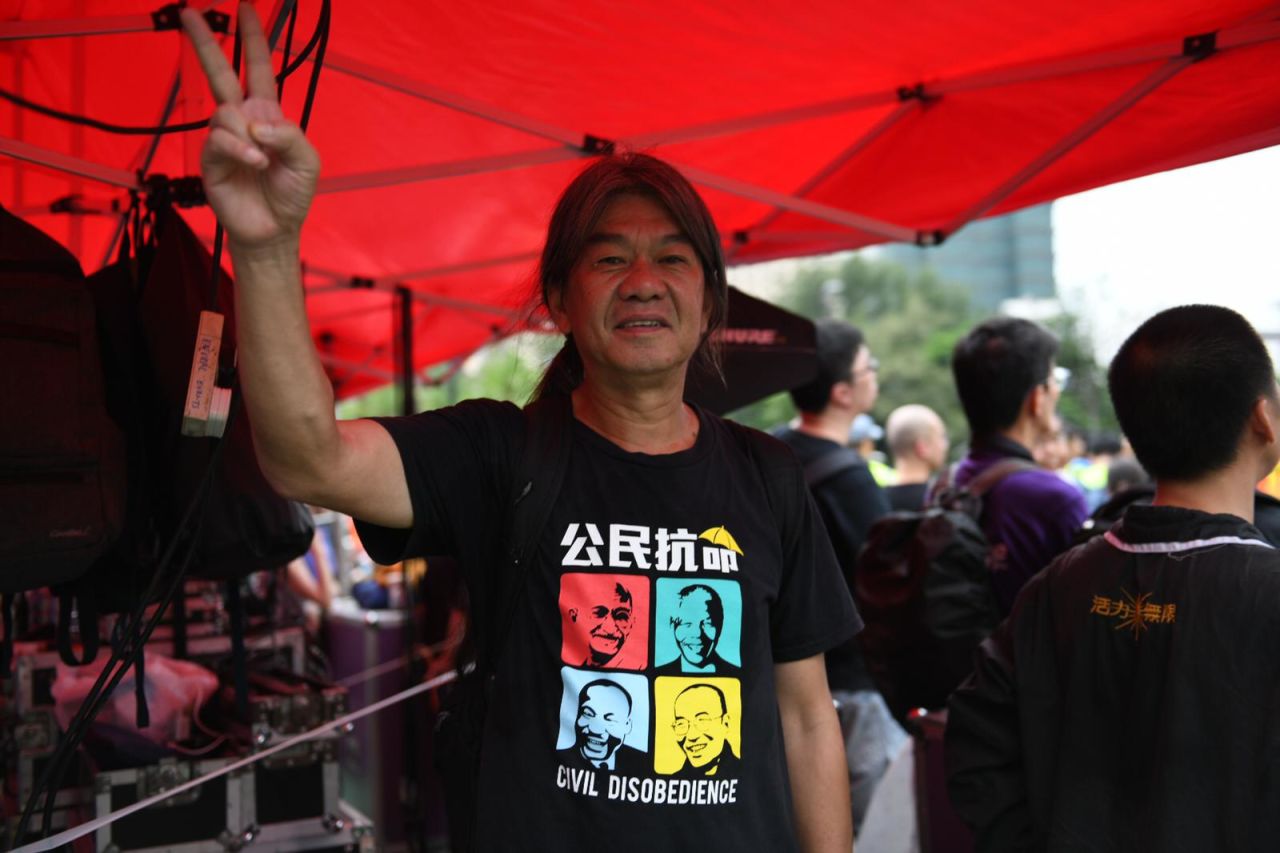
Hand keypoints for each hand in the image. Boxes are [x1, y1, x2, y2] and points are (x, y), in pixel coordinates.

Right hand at [181, 3, 319, 249]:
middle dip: (206, 42)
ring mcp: (224, 138)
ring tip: (263, 161)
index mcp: (268, 114)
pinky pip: (219, 139)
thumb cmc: (292, 194)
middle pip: (221, 73)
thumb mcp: (307, 160)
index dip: (254, 39)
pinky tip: (254, 163)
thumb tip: (258, 121)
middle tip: (190, 13)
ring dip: (247, 134)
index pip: (258, 68)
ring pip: (225, 113)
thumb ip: (290, 134)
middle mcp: (243, 120)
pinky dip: (240, 149)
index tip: (246, 7)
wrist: (275, 229)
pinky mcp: (211, 159)